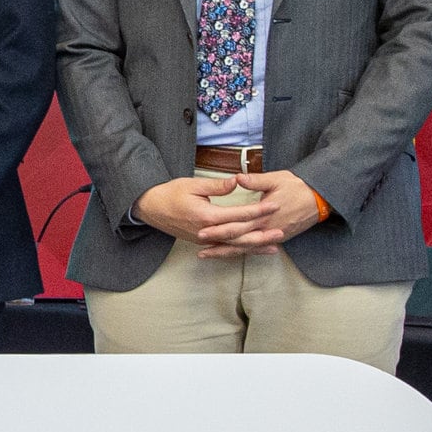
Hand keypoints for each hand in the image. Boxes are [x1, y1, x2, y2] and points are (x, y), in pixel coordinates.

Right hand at [133, 174, 269, 250]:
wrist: (150, 208)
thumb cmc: (169, 194)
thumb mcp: (192, 185)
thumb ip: (216, 186)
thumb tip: (236, 181)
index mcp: (206, 216)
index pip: (238, 214)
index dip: (257, 210)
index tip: (274, 205)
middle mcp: (207, 232)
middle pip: (240, 235)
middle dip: (262, 234)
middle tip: (281, 231)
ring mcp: (205, 240)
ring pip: (234, 246)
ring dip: (255, 246)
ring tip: (275, 246)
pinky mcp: (203, 242)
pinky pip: (226, 248)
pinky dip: (242, 249)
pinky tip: (254, 250)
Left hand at [191, 168, 328, 253]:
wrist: (321, 198)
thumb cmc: (298, 187)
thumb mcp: (276, 179)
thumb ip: (255, 180)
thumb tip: (237, 178)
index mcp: (264, 215)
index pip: (237, 226)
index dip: (218, 230)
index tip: (202, 232)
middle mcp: (268, 229)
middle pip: (239, 241)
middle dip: (219, 246)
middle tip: (201, 250)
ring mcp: (274, 236)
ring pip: (247, 248)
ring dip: (228, 252)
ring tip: (210, 255)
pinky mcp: (280, 238)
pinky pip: (257, 248)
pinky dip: (244, 252)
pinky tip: (232, 254)